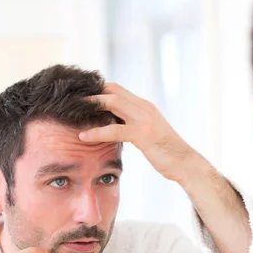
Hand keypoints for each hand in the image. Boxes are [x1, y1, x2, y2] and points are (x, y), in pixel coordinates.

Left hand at [79, 82, 195, 183]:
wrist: (184, 164)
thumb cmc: (165, 152)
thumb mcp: (146, 134)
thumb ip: (131, 126)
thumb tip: (113, 126)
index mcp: (143, 106)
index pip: (117, 89)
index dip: (97, 89)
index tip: (78, 96)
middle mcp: (144, 108)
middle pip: (112, 90)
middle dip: (90, 93)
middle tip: (68, 99)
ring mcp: (145, 119)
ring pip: (113, 104)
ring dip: (90, 106)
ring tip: (70, 110)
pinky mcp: (144, 135)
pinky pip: (116, 130)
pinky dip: (97, 132)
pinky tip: (83, 137)